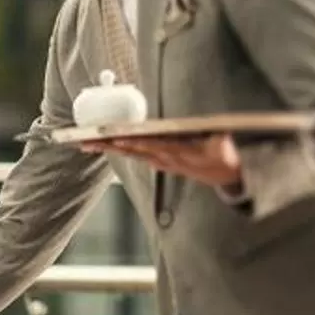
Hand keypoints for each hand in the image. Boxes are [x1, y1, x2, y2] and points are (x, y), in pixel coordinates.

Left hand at [83, 130, 241, 190]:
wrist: (231, 175)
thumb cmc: (226, 157)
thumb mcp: (228, 152)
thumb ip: (223, 147)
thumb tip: (223, 143)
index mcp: (178, 153)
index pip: (150, 146)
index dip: (129, 142)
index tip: (111, 138)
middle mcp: (167, 159)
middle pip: (132, 150)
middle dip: (108, 145)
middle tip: (84, 141)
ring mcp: (164, 162)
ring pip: (132, 153)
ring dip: (110, 148)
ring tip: (87, 143)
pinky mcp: (164, 162)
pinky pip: (139, 156)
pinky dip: (123, 150)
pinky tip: (109, 146)